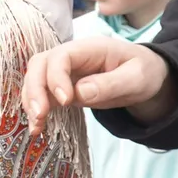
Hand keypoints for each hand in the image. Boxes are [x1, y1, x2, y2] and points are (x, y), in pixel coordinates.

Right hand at [21, 36, 175, 133]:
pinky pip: (43, 95)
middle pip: (40, 64)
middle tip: (40, 114)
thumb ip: (110, 84)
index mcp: (90, 48)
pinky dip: (37, 110)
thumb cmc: (144, 72)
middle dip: (35, 89)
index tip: (66, 101)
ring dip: (31, 101)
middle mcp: (72, 56)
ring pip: (36, 78)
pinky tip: (37, 129)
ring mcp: (65, 71)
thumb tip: (80, 93)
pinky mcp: (63, 87)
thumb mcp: (136, 78)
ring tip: (36, 125)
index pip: (61, 56)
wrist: (146, 76)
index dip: (56, 77)